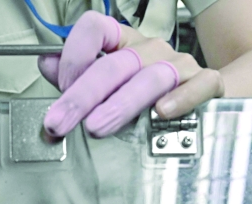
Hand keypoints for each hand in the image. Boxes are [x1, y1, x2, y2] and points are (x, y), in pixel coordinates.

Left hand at [41, 12, 223, 138]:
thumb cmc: (150, 93)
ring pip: (150, 78)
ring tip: (98, 125)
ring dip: (121, 103)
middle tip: (62, 121)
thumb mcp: (111, 83)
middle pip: (115, 65)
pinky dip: (180, 99)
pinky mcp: (206, 84)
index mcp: (124, 44)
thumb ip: (77, 75)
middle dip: (83, 95)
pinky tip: (161, 112)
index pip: (95, 28)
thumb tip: (45, 63)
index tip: (60, 86)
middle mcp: (150, 50)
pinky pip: (198, 86)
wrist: (205, 94)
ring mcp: (180, 66)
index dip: (74, 55)